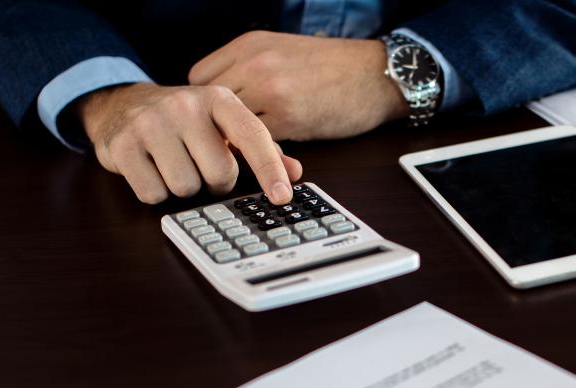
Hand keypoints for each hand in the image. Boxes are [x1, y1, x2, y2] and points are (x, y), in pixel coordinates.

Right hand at [77, 83, 302, 204]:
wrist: (122, 104)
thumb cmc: (184, 123)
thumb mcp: (223, 125)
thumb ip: (260, 149)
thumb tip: (294, 173)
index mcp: (218, 99)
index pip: (252, 136)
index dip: (269, 169)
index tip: (282, 196)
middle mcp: (185, 106)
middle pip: (219, 174)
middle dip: (214, 182)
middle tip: (200, 166)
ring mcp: (150, 123)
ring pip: (185, 188)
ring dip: (182, 188)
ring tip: (173, 164)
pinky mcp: (123, 145)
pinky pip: (153, 194)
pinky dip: (154, 192)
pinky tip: (150, 169)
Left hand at [188, 31, 408, 140]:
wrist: (375, 74)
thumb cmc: (334, 68)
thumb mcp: (282, 52)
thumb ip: (248, 70)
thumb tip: (222, 104)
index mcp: (249, 45)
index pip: (199, 78)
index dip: (206, 103)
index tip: (217, 118)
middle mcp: (254, 63)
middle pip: (208, 105)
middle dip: (215, 126)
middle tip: (227, 142)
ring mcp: (269, 89)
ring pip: (229, 127)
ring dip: (236, 143)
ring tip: (250, 151)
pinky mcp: (288, 118)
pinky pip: (257, 143)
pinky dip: (262, 152)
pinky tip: (275, 154)